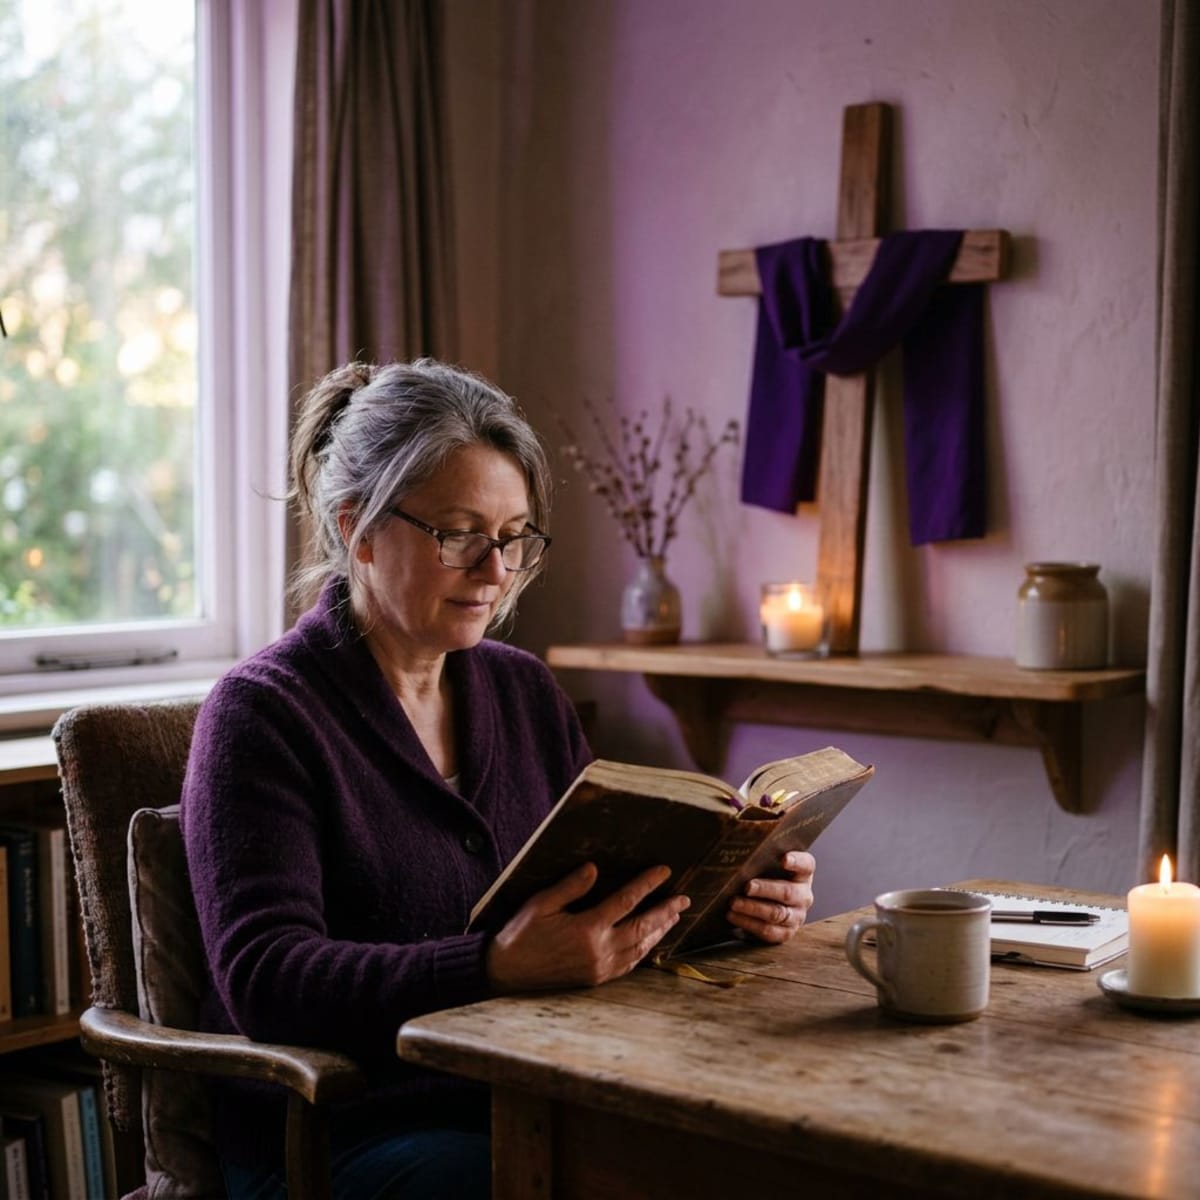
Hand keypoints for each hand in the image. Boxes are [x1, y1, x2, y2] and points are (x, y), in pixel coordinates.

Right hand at [485, 862, 690, 992]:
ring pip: (640, 948)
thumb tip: (593, 868)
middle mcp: (598, 951)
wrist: (506, 973)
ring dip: (659, 931)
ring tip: (674, 916)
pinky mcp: (595, 979)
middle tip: (685, 898)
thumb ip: (570, 886)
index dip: (647, 884)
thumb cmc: (521, 933)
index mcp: (587, 929)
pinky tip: (650, 942)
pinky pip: (629, 965)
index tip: (665, 871)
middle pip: (642, 928)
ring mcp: (599, 968)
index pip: (625, 902)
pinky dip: (644, 951)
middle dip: (666, 911)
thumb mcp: (541, 903)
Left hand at [726, 850, 814, 943]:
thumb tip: (740, 828)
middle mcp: (804, 895)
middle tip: (747, 886)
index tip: (783, 859)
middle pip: (788, 892)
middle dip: (766, 889)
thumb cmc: (763, 874)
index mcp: (803, 873)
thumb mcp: (765, 861)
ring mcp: (797, 916)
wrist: (765, 902)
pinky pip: (768, 931)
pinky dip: (749, 924)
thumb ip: (760, 849)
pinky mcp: (786, 933)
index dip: (797, 861)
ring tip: (733, 902)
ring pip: (777, 913)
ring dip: (753, 909)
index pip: (806, 864)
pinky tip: (733, 916)